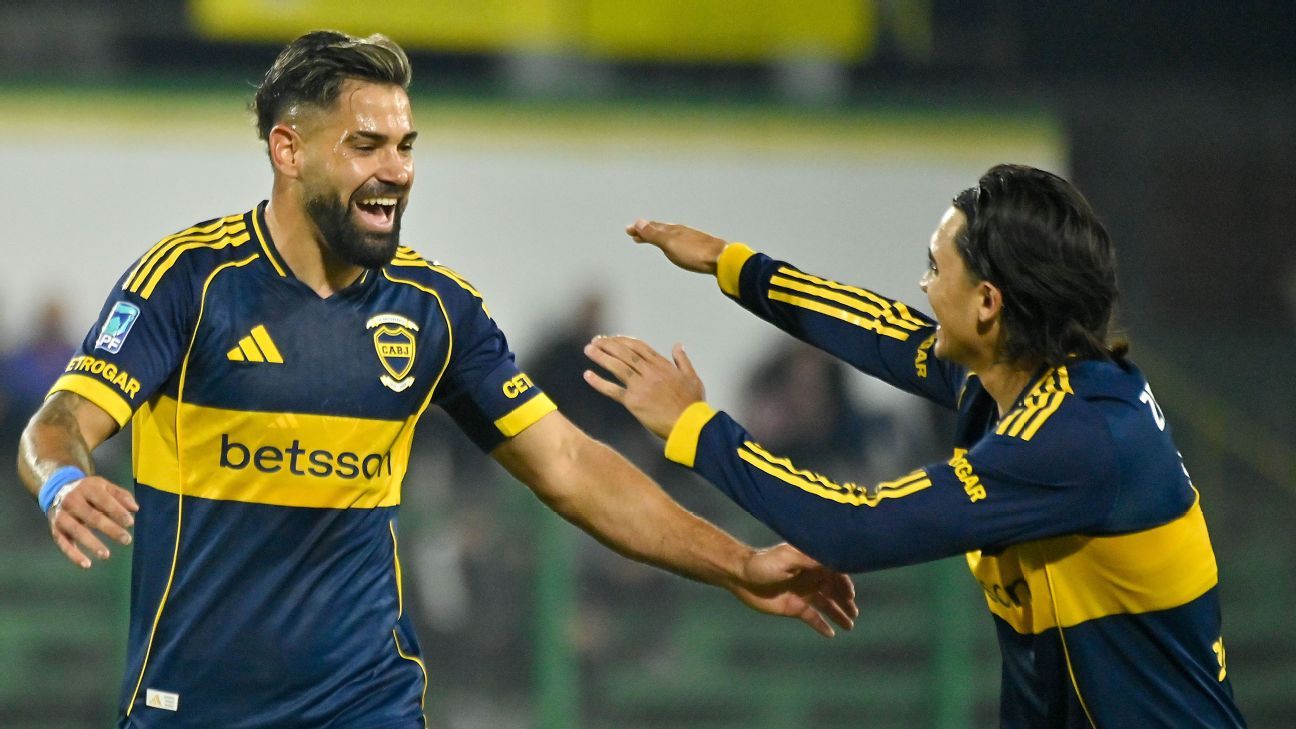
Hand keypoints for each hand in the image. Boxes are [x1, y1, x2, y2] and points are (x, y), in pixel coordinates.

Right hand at [48, 475, 136, 568]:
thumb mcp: (104, 486)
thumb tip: (135, 509)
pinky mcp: (55, 529)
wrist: (56, 489)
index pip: (104, 500)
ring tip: (106, 555)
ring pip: (77, 531)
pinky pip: (63, 544)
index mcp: (87, 488)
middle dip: (110, 529)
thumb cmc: (88, 490)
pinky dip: (73, 555)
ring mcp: (62, 516)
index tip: (130, 523)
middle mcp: (71, 501)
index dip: (117, 511)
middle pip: (92, 517)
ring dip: (92, 544)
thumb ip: (121, 495)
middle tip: (126, 540)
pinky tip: (86, 564)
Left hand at [584, 336, 705, 438]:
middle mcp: (650, 372)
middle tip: (596, 341)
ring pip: (617, 367)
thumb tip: (678, 345)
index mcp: (663, 366)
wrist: (689, 425)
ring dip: (601, 357)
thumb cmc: (693, 404)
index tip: (612, 338)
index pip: (639, 347)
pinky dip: (599, 382)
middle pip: (625, 353)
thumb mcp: (692, 377)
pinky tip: (587, 375)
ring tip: (588, 349)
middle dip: (609, 344)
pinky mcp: (634, 402)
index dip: (623, 341)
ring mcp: (641, 386)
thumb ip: (683, 360)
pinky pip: (613, 390)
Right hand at [626, 219, 727, 274]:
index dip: (640, 229)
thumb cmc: (694, 253)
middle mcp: (681, 232)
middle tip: (635, 233)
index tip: (629, 230)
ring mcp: (691, 239)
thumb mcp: (669, 244)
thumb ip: (654, 234)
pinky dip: (670, 241)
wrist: (721, 259)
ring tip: (651, 238)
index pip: (652, 227)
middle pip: (660, 230)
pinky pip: (679, 241)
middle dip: (647, 231)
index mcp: (673, 230)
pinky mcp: (699, 247)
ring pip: (670, 235)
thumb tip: (638, 221)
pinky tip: (675, 245)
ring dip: (657, 236)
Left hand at [731, 543, 857, 637]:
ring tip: (849, 626)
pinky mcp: (794, 608)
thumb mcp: (787, 557)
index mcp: (811, 563)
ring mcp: (804, 593)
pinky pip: (813, 617)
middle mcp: (811, 578)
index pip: (835, 573)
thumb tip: (833, 561)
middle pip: (834, 591)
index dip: (845, 583)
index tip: (850, 595)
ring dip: (839, 614)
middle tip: (854, 613)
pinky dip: (822, 625)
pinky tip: (831, 634)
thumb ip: (810, 558)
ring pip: (827, 605)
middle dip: (846, 601)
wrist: (741, 577)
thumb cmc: (763, 563)